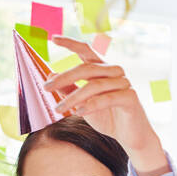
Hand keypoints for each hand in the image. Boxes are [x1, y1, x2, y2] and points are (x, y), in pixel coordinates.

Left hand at [45, 36, 164, 163]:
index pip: (86, 50)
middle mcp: (114, 72)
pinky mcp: (130, 97)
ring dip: (73, 98)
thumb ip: (69, 90)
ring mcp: (124, 83)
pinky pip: (107, 98)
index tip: (53, 39)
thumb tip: (51, 74)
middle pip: (86, 68)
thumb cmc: (107, 118)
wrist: (129, 137)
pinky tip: (78, 112)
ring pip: (94, 85)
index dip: (70, 43)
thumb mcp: (82, 104)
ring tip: (59, 109)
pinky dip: (90, 105)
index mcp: (103, 69)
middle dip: (64, 78)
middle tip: (46, 88)